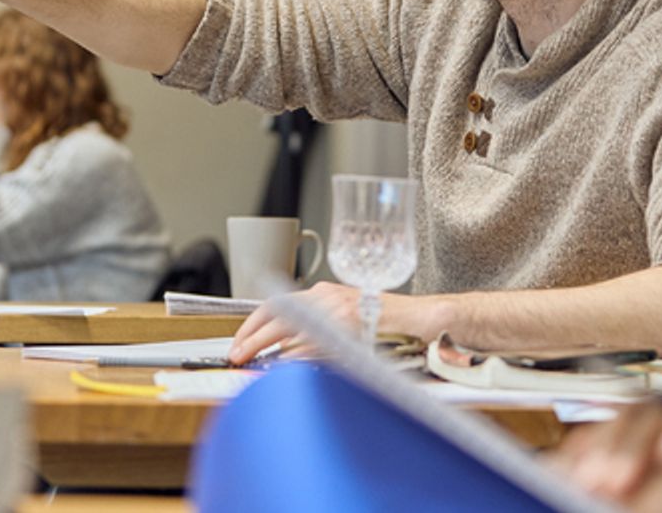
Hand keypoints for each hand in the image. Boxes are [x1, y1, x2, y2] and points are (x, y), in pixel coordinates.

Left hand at [229, 282, 425, 364]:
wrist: (424, 318)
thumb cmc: (387, 325)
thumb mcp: (344, 322)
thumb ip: (316, 333)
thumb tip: (282, 354)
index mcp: (323, 294)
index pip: (277, 304)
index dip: (253, 324)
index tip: (238, 343)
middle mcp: (328, 296)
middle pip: (279, 313)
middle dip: (252, 336)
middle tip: (236, 355)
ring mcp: (342, 308)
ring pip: (293, 326)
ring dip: (269, 346)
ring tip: (253, 362)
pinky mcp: (355, 324)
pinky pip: (319, 343)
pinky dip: (298, 356)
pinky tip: (286, 367)